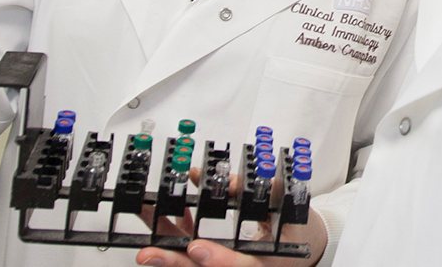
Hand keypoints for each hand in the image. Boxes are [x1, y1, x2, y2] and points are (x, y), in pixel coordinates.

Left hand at [135, 164, 325, 266]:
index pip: (240, 266)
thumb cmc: (296, 230)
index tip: (198, 248)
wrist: (299, 249)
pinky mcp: (208, 258)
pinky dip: (170, 230)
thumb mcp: (290, 210)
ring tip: (142, 218)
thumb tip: (227, 181)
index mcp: (264, 264)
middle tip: (148, 254)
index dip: (217, 260)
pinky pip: (185, 248)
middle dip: (172, 262)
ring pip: (186, 260)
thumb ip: (264, 195)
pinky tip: (157, 211)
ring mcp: (219, 264)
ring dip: (160, 243)